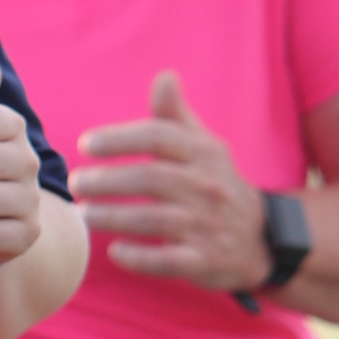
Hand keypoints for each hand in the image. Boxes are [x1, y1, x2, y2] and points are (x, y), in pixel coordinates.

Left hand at [74, 70, 269, 289]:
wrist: (262, 238)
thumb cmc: (217, 184)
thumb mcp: (205, 147)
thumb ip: (176, 117)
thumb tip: (164, 77)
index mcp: (204, 153)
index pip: (159, 137)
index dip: (120, 138)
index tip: (86, 144)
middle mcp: (207, 186)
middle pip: (153, 179)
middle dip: (109, 180)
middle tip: (76, 182)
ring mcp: (207, 225)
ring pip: (156, 219)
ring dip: (115, 217)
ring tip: (83, 214)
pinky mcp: (204, 260)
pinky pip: (170, 261)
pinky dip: (141, 258)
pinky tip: (114, 252)